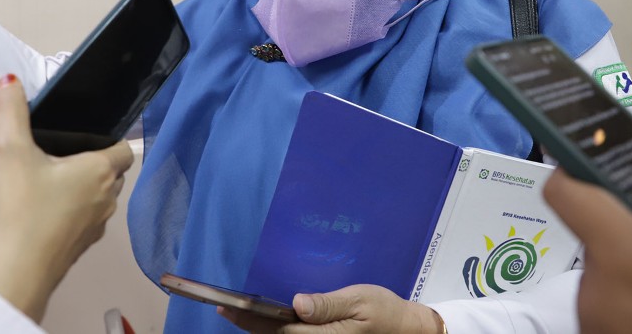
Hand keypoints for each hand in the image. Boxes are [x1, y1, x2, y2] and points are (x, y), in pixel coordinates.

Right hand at [0, 75, 134, 322]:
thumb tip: (10, 80)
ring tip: (49, 180)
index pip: (124, 149)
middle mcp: (107, 198)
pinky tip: (44, 211)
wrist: (16, 272)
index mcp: (100, 170)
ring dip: (82, 188)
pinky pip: (85, 220)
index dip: (110, 139)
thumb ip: (11, 112)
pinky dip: (72, 212)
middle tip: (60, 154)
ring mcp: (97, 226)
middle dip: (93, 162)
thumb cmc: (20, 208)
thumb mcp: (10, 151)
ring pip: (100, 198)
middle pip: (112, 173)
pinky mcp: (81, 248)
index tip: (83, 137)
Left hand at [218, 284, 440, 332]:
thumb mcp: (359, 301)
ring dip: (260, 330)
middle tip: (223, 307)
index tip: (226, 306)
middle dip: (248, 326)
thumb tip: (298, 303)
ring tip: (238, 314)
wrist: (408, 330)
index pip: (277, 330)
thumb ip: (327, 304)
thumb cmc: (384, 311)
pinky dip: (277, 332)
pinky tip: (266, 323)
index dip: (249, 320)